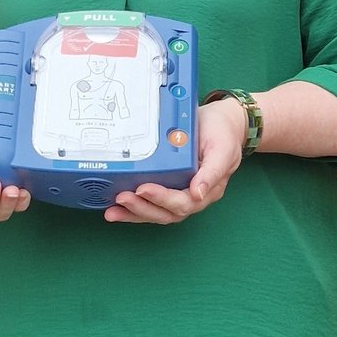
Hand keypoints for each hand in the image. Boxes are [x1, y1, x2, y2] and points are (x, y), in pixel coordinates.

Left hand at [104, 95, 244, 224]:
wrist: (222, 122)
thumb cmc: (223, 134)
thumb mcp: (222, 149)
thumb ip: (213, 172)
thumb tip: (198, 194)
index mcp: (207, 189)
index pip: (183, 202)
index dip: (162, 198)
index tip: (144, 188)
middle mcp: (192, 195)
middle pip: (166, 213)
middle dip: (142, 208)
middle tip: (122, 198)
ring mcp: (179, 191)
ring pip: (156, 212)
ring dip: (134, 213)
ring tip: (113, 211)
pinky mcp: (168, 185)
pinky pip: (151, 202)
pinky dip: (134, 207)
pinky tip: (116, 206)